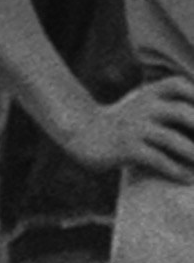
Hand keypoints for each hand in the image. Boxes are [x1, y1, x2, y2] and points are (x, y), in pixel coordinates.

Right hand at [57, 73, 193, 182]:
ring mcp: (134, 127)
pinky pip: (156, 159)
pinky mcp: (126, 148)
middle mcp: (143, 106)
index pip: (180, 85)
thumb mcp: (144, 102)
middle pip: (183, 113)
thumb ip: (171, 103)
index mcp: (150, 93)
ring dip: (193, 154)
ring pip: (172, 139)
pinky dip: (175, 170)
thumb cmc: (122, 121)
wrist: (80, 132)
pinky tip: (186, 177)